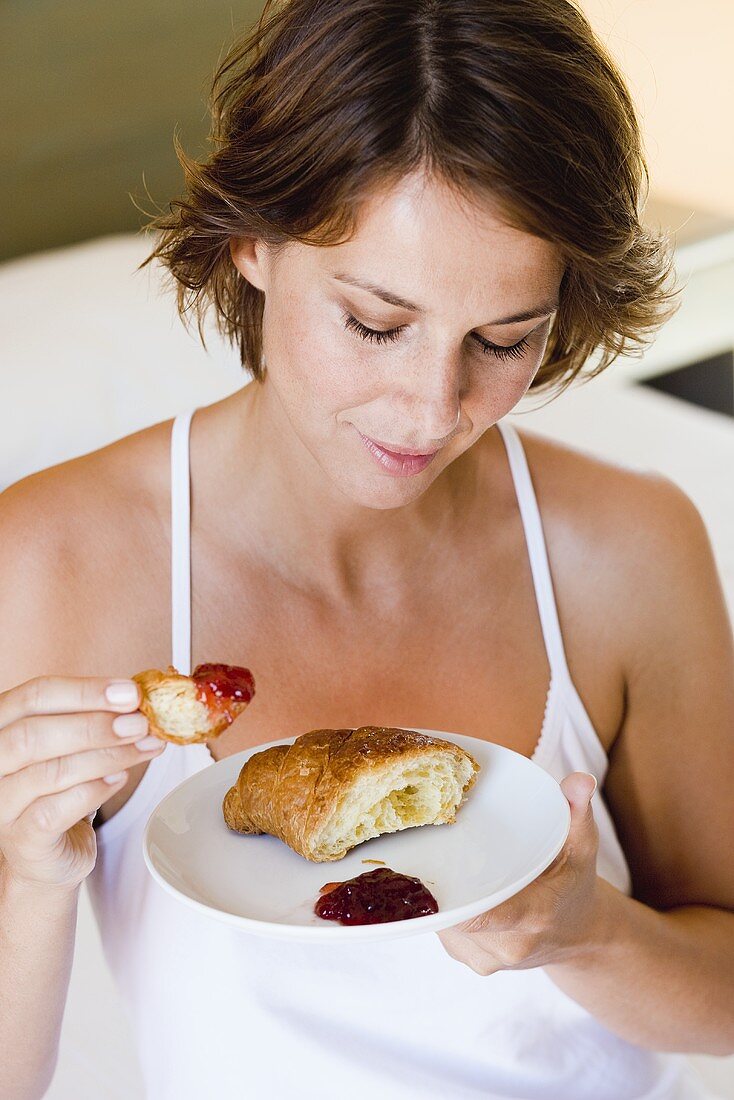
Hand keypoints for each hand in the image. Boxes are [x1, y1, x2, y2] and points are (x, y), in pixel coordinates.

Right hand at [0, 676, 164, 891]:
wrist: (49, 854)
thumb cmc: (61, 791)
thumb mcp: (73, 746)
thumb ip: (94, 719)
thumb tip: (139, 700)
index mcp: (2, 726)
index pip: (35, 696)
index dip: (85, 691)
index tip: (130, 694)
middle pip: (35, 733)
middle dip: (96, 725)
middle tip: (140, 724)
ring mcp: (2, 803)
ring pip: (50, 772)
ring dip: (107, 756)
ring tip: (143, 748)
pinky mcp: (21, 839)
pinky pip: (54, 811)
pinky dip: (94, 791)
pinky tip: (120, 779)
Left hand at [438, 772, 603, 973]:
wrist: (579, 935)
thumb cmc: (574, 884)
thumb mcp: (582, 847)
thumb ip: (578, 811)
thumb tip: (580, 779)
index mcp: (533, 916)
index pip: (483, 914)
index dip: (452, 896)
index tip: (434, 863)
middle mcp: (508, 947)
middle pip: (454, 914)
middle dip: (440, 882)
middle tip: (435, 847)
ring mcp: (488, 960)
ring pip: (444, 924)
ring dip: (441, 895)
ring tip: (447, 865)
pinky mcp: (474, 963)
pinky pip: (445, 932)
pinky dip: (446, 910)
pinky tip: (455, 889)